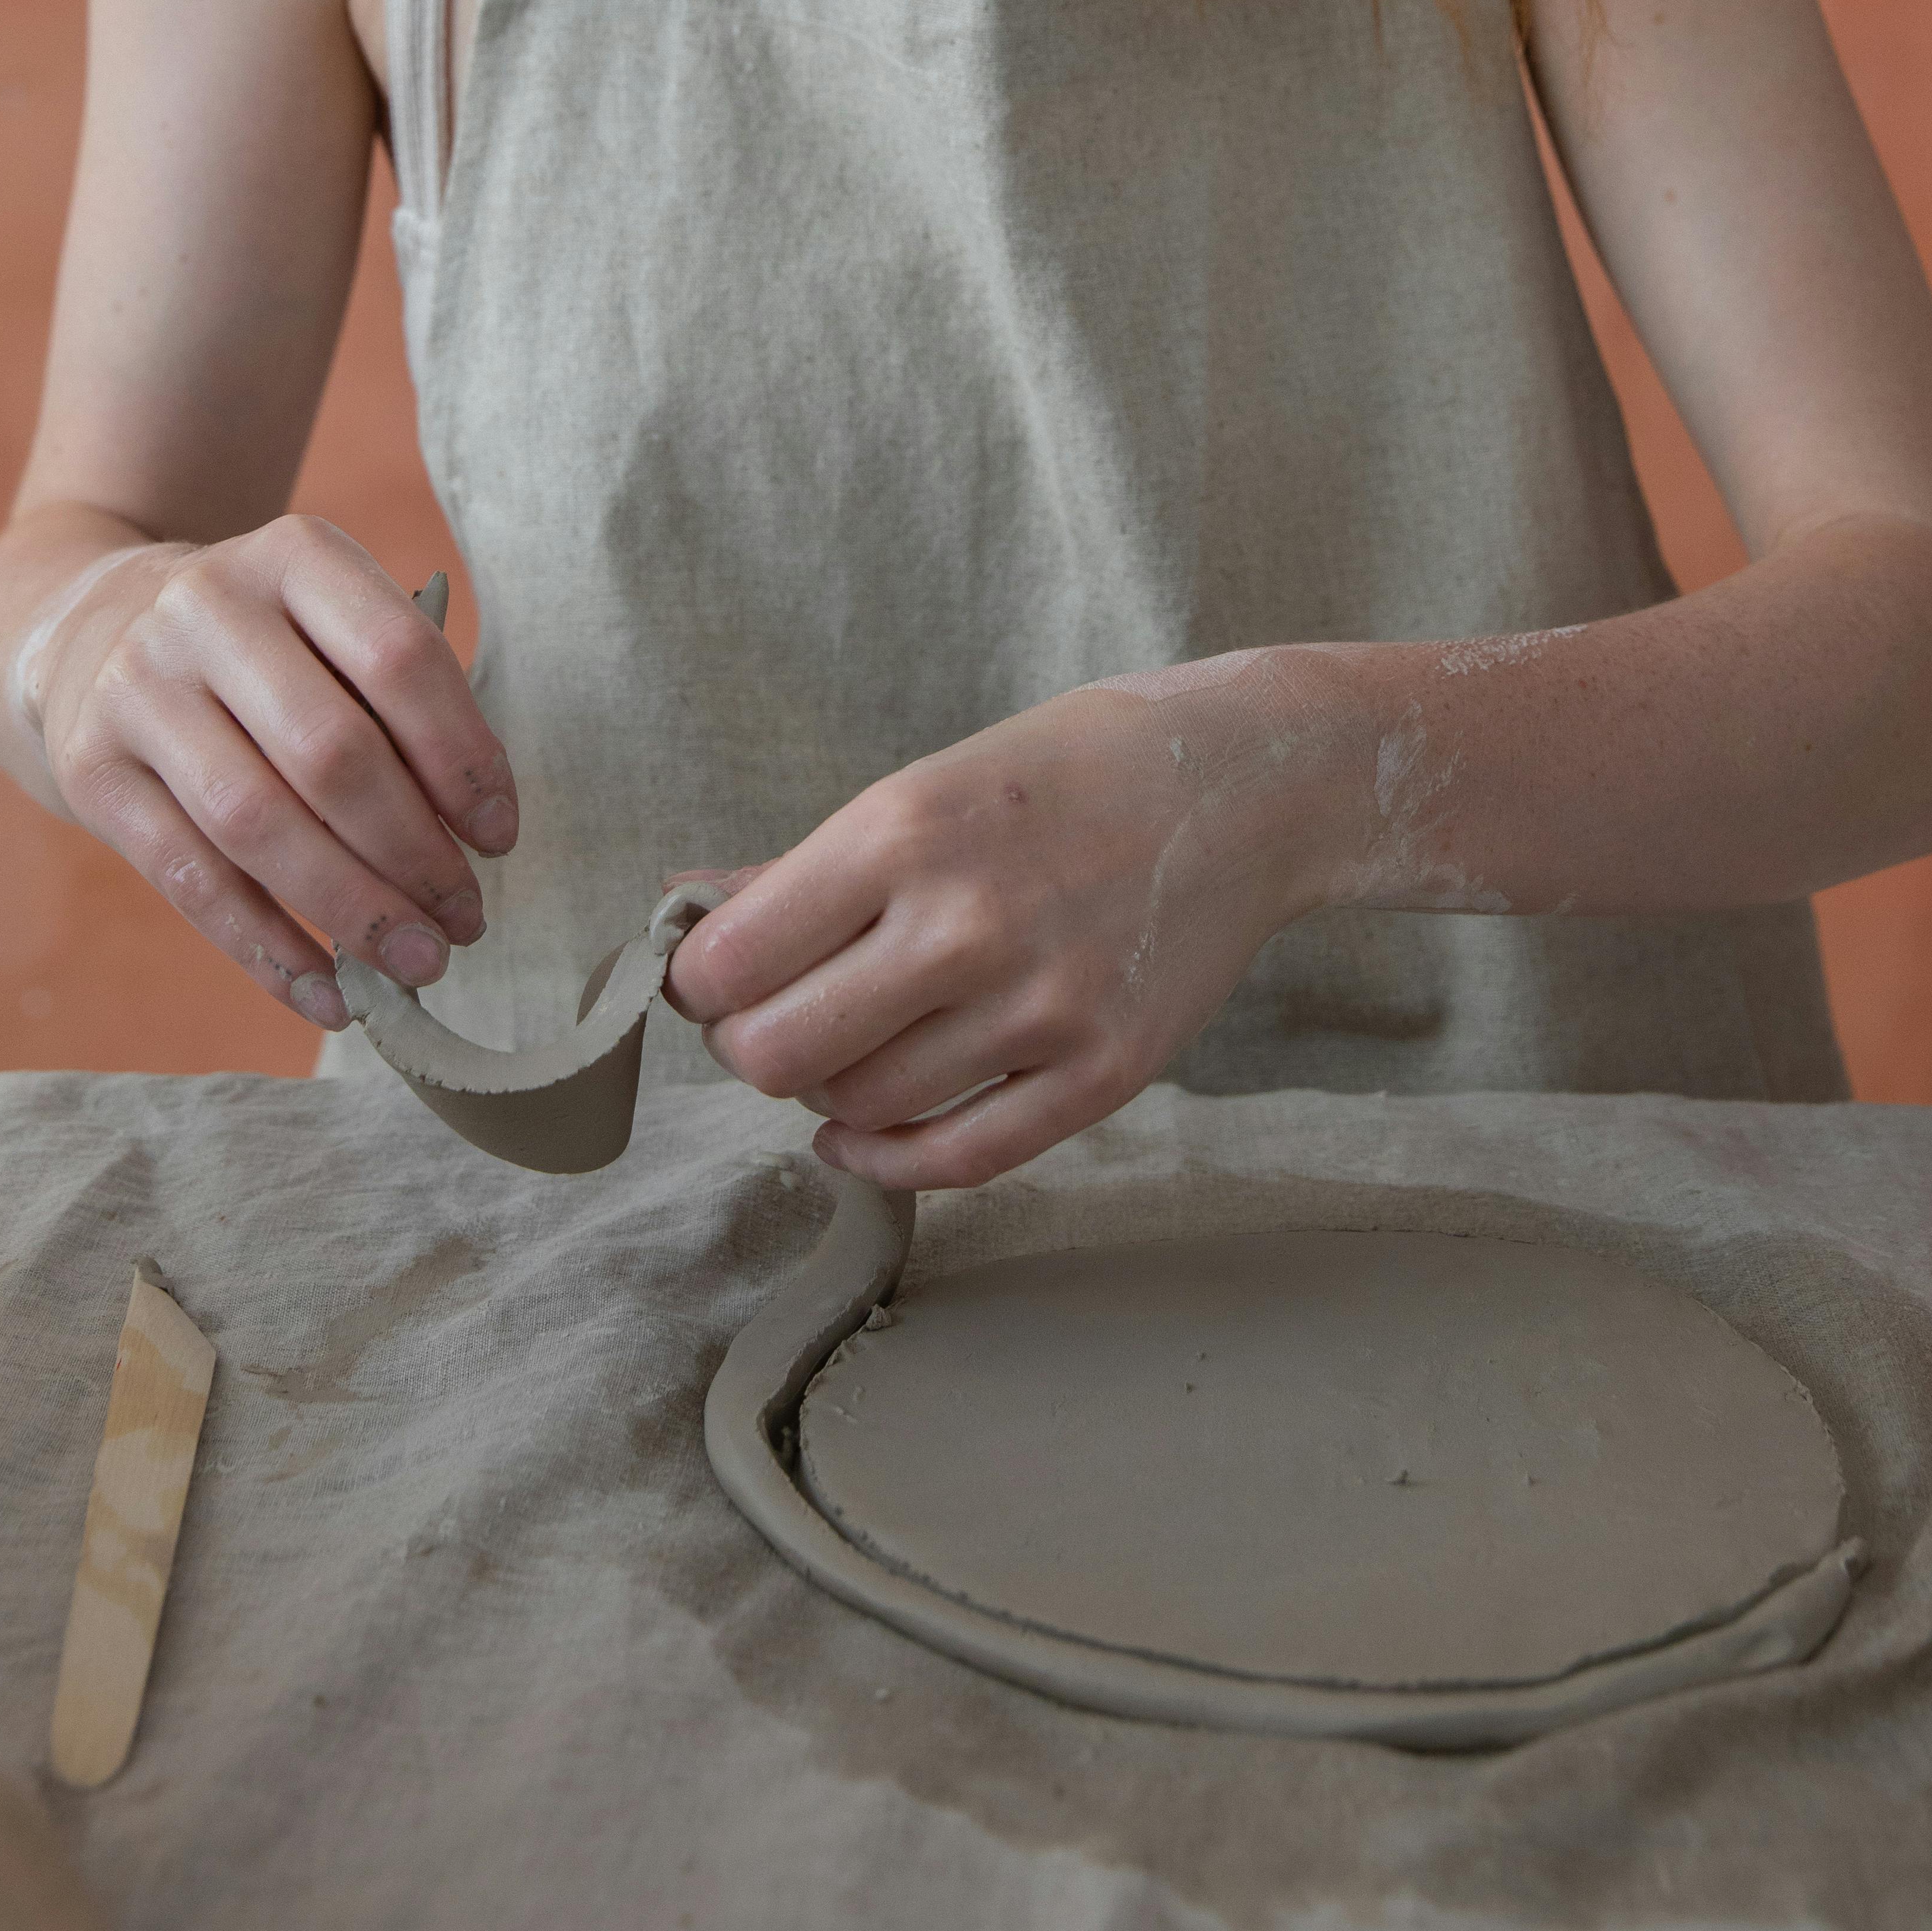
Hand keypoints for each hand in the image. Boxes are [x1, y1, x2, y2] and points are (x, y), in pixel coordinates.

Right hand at [33, 516, 516, 1030]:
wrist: (96, 626)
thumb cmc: (265, 646)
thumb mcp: (331, 626)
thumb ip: (400, 707)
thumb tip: (470, 842)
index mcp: (295, 555)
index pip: (401, 660)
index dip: (464, 758)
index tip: (501, 837)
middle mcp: (206, 607)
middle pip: (330, 752)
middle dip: (414, 853)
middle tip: (467, 919)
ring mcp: (137, 686)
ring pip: (256, 824)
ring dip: (351, 909)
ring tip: (417, 962)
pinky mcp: (91, 768)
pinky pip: (190, 881)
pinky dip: (268, 951)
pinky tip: (329, 995)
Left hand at [662, 675, 1321, 1187]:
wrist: (1244, 784)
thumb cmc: (1069, 771)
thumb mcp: (925, 785)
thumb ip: (802, 868)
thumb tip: (687, 912)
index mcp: (906, 832)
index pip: (732, 962)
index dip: (699, 985)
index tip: (712, 979)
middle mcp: (968, 924)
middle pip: (780, 1053)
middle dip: (750, 1047)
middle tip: (769, 1022)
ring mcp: (1042, 1008)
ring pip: (863, 1106)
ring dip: (823, 1092)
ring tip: (840, 1049)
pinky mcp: (1104, 1073)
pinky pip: (963, 1159)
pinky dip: (887, 1159)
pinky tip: (859, 1133)